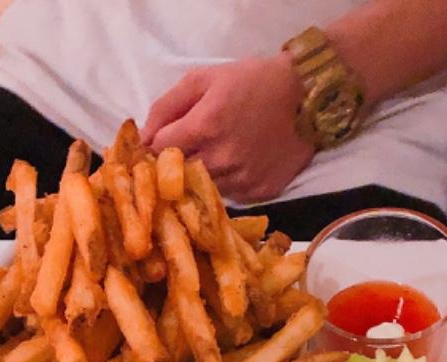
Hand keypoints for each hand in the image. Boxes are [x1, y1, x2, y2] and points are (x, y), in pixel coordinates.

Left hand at [143, 55, 312, 206]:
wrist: (305, 98)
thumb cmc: (251, 81)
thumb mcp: (204, 79)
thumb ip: (167, 106)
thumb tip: (141, 136)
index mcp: (205, 126)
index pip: (158, 151)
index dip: (152, 149)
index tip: (154, 147)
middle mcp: (221, 159)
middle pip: (177, 175)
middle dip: (172, 167)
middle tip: (180, 155)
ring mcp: (240, 180)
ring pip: (201, 190)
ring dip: (198, 179)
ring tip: (210, 159)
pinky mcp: (257, 194)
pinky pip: (228, 197)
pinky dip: (224, 184)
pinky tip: (234, 167)